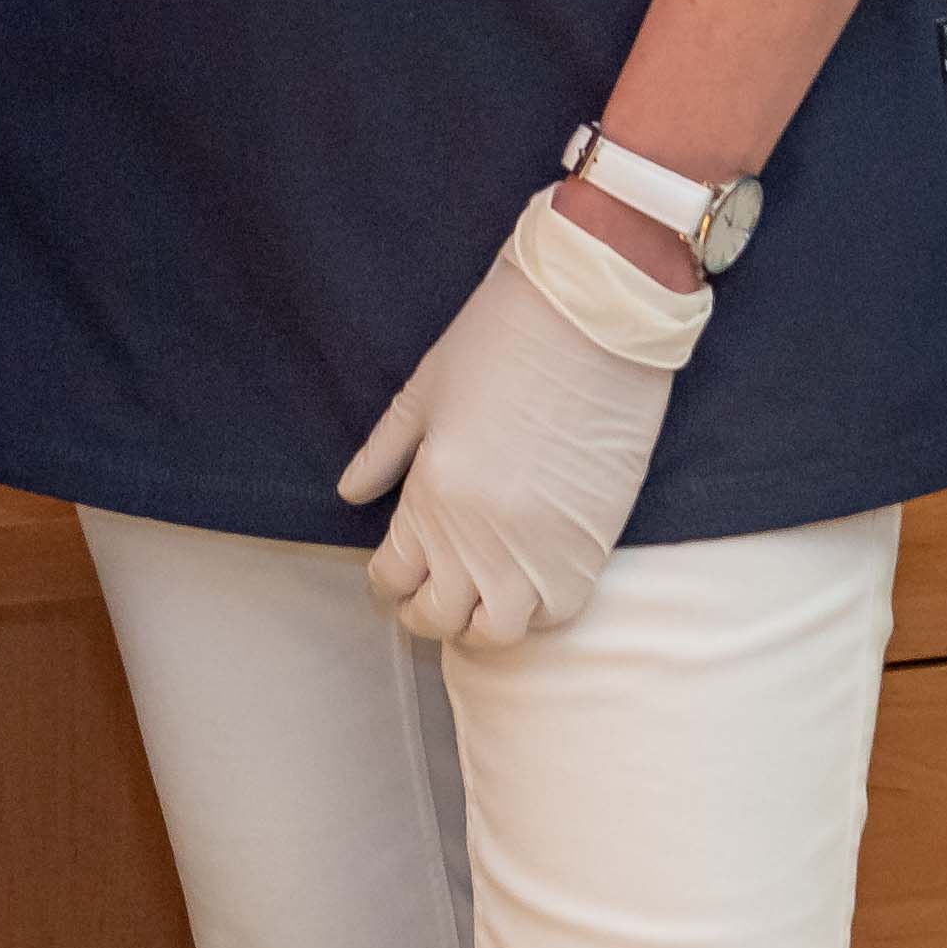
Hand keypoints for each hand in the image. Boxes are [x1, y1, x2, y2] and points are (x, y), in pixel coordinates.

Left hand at [333, 190, 707, 647]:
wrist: (595, 315)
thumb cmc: (503, 336)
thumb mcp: (427, 390)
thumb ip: (386, 451)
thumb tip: (351, 492)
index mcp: (431, 496)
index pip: (392, 578)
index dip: (388, 580)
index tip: (396, 571)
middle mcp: (479, 538)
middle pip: (437, 616)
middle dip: (425, 607)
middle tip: (432, 587)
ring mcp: (538, 549)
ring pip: (497, 632)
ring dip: (480, 621)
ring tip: (480, 593)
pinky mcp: (590, 545)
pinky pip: (556, 614)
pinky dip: (537, 611)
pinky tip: (529, 582)